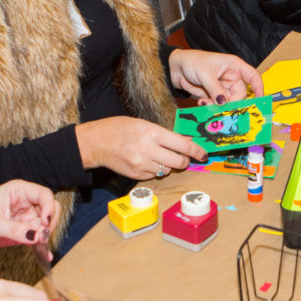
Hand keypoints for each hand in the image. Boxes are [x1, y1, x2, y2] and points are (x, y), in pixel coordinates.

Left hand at [0, 181, 58, 253]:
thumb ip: (16, 230)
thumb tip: (37, 236)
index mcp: (18, 191)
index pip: (44, 195)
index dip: (49, 208)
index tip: (45, 222)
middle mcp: (24, 203)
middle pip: (50, 210)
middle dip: (48, 224)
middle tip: (41, 236)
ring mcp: (24, 218)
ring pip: (45, 226)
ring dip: (45, 238)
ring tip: (42, 249)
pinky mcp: (21, 233)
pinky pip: (36, 239)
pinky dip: (41, 247)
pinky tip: (45, 256)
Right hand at [76, 115, 205, 179]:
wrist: (96, 142)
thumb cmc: (120, 129)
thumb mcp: (145, 124)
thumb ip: (165, 135)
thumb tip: (187, 142)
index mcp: (153, 133)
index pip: (183, 146)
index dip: (197, 151)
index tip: (203, 154)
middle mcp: (149, 150)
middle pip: (179, 162)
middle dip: (185, 160)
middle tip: (183, 157)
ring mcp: (142, 165)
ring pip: (168, 170)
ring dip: (169, 165)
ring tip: (157, 155)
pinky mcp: (136, 175)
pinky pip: (155, 175)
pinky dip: (156, 170)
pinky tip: (146, 161)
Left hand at [168, 48, 263, 101]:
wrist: (177, 69)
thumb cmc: (193, 62)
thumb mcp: (205, 74)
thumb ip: (215, 89)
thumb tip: (224, 102)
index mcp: (234, 66)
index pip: (253, 76)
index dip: (259, 88)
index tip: (260, 99)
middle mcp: (232, 78)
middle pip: (241, 95)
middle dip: (232, 103)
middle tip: (221, 108)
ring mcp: (224, 88)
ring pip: (229, 103)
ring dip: (219, 106)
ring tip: (205, 103)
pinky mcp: (215, 96)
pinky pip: (219, 106)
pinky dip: (211, 107)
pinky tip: (202, 102)